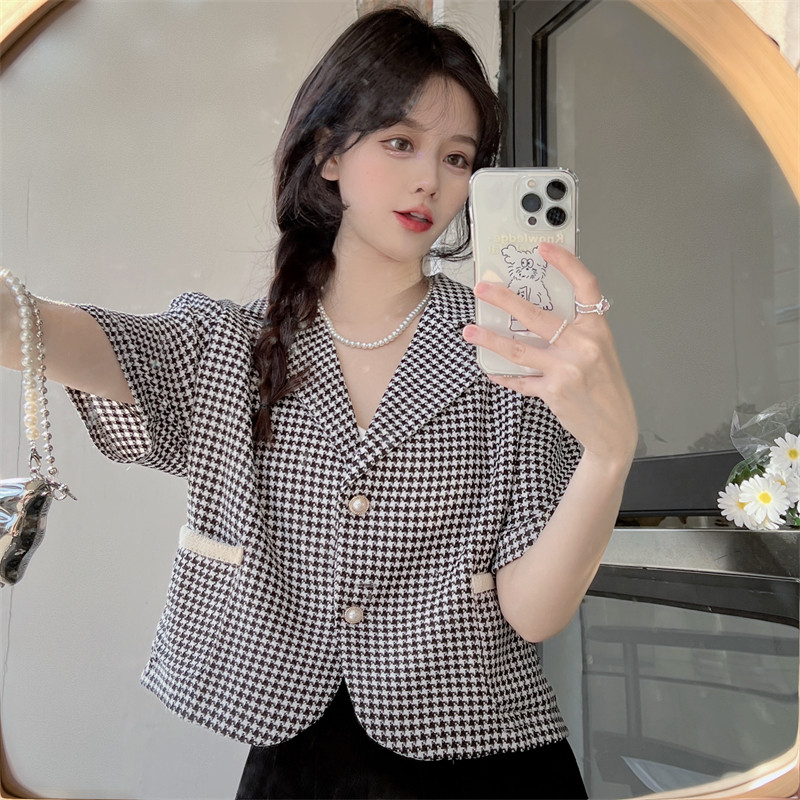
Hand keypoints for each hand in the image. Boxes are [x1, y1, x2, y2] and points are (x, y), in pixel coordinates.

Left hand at [463, 242, 636, 465]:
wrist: (614, 430)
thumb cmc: (606, 388)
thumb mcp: (601, 351)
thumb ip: (577, 332)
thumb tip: (539, 314)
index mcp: (597, 330)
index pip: (585, 287)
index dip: (565, 263)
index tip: (544, 248)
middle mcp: (583, 346)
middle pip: (536, 316)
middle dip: (504, 299)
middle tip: (483, 289)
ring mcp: (567, 369)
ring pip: (518, 348)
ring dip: (490, 339)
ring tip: (470, 330)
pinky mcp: (553, 391)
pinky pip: (519, 380)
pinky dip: (503, 375)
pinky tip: (490, 369)